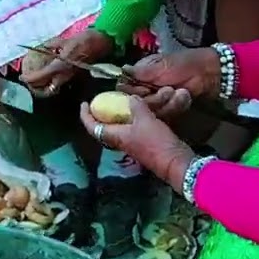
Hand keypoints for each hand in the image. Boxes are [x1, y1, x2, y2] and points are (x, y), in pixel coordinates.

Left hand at [20, 29, 113, 95]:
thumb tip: (40, 48)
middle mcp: (64, 75)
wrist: (101, 43)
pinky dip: (51, 81)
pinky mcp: (74, 76)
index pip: (40, 77)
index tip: (22, 77)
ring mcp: (70, 77)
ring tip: (35, 79)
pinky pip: (59, 82)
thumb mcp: (64, 40)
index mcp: (60, 66)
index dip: (30, 78)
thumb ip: (51, 46)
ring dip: (43, 85)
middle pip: (45, 88)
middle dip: (35, 86)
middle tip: (27, 80)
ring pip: (52, 87)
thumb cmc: (83, 40)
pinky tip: (47, 74)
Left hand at [79, 96, 195, 186]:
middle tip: (102, 101)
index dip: (85, 116)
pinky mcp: (142, 144)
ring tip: (119, 103)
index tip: (84, 104)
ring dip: (116, 116)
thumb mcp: (145, 119)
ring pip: (117, 128)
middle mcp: (120, 141)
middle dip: (100, 114)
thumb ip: (136, 106)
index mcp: (115, 136)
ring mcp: (131, 143)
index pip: (93, 127)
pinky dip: (130, 119)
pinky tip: (138, 110)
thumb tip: (130, 98)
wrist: (174, 161)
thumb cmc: (155, 142)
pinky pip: (130, 129)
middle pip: (103, 128)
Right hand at [119, 49, 220, 118]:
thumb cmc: (184, 64)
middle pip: (138, 103)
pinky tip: (184, 96)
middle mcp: (145, 88)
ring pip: (152, 111)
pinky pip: (165, 114)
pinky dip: (176, 106)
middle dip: (154, 99)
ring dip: (167, 103)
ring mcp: (157, 99)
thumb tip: (121, 70)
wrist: (208, 73)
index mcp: (140, 74)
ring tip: (179, 92)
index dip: (134, 93)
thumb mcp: (161, 66)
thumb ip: (141, 72)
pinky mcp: (168, 108)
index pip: (125, 88)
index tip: (145, 91)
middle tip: (168, 90)